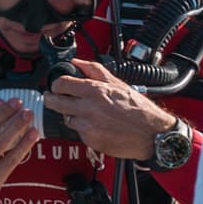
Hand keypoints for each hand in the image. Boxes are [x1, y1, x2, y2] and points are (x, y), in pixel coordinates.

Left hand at [48, 59, 179, 160]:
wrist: (151, 134)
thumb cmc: (138, 109)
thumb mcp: (117, 83)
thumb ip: (94, 70)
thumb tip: (76, 62)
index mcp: (95, 91)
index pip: (61, 84)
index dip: (56, 84)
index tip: (57, 85)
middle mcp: (89, 109)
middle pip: (55, 102)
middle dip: (51, 99)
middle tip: (53, 98)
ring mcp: (88, 127)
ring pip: (66, 118)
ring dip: (71, 115)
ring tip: (85, 112)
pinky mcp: (90, 141)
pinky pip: (78, 132)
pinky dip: (83, 128)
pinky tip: (95, 124)